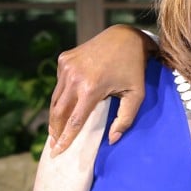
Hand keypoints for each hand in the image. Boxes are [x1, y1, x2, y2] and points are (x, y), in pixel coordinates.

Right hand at [48, 25, 154, 153]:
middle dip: (55, 130)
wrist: (125, 37)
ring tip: (56, 129)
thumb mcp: (136, 95)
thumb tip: (112, 139)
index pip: (74, 121)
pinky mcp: (64, 59)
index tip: (57, 152)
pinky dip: (62, 95)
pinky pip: (59, 83)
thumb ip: (125, 119)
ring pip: (56, 98)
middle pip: (59, 112)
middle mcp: (74, 77)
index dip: (65, 139)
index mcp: (91, 88)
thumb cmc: (133, 69)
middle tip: (54, 144)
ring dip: (56, 114)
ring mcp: (66, 66)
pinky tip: (68, 102)